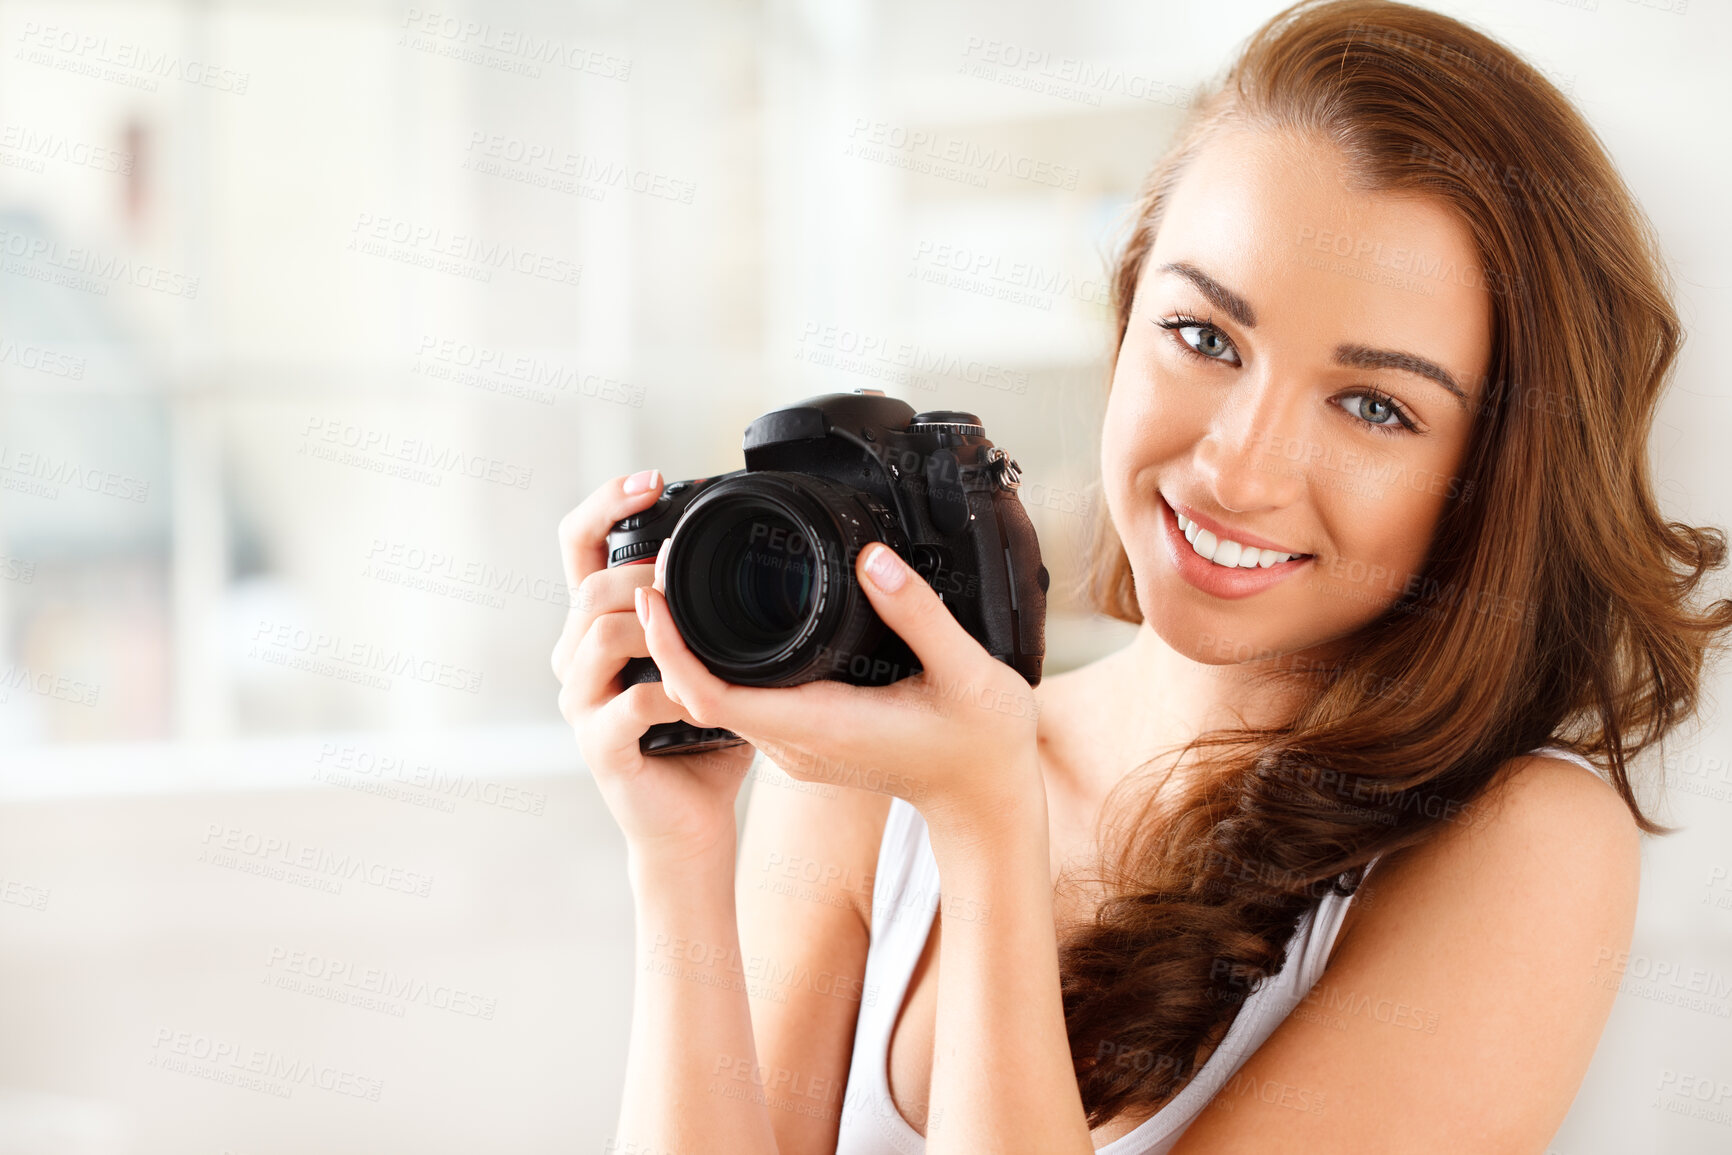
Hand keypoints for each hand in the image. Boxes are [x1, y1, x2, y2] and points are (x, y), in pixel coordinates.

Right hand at [551, 469, 756, 866]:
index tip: (653, 480)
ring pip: (601, 633)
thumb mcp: (712, 658)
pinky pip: (631, 702)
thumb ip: (714, 609)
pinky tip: (703, 700)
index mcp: (597, 626)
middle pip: (588, 585)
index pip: (579, 546)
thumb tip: (760, 550)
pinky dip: (673, 694)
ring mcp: (581, 702)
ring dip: (659, 629)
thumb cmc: (704, 739)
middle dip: (641, 572)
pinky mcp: (599, 745)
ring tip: (704, 639)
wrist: (692, 822)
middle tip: (688, 574)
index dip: (606, 504)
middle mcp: (576, 658)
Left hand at [637, 539, 1044, 839]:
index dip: (672, 648)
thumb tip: (870, 559)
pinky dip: (719, 665)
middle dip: (668, 636)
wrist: (989, 801)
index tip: (656, 594)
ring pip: (718, 699)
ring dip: (689, 651)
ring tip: (679, 586)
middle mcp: (796, 743)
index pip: (712, 695)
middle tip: (659, 569)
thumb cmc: (984, 744)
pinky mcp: (807, 739)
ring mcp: (798, 746)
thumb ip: (918, 613)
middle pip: (701, 694)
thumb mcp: (968, 672)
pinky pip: (743, 702)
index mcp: (820, 727)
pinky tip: (722, 624)